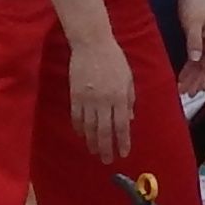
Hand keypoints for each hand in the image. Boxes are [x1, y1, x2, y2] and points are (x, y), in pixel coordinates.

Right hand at [63, 29, 135, 160]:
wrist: (92, 44)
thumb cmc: (114, 59)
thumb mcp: (128, 78)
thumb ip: (129, 100)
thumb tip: (129, 120)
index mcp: (120, 97)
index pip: (121, 126)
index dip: (122, 142)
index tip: (123, 153)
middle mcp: (104, 101)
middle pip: (104, 131)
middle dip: (106, 148)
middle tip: (107, 160)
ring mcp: (88, 100)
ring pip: (89, 127)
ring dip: (92, 142)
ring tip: (95, 152)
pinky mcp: (75, 96)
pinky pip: (76, 117)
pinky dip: (79, 129)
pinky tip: (81, 136)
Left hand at [178, 0, 204, 84]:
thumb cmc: (196, 1)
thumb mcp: (193, 22)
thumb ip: (194, 41)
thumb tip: (195, 59)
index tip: (200, 90)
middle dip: (197, 80)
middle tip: (187, 94)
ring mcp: (204, 39)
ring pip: (199, 63)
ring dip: (192, 76)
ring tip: (183, 89)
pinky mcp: (197, 36)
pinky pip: (194, 56)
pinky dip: (188, 66)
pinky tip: (182, 74)